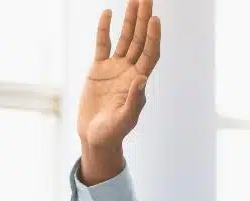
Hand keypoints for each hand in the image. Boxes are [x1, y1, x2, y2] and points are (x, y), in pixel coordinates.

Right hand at [77, 0, 160, 183]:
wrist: (95, 138)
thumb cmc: (112, 133)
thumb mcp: (124, 120)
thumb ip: (134, 101)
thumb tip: (142, 78)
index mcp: (138, 81)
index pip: (150, 53)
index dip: (153, 36)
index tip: (154, 18)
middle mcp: (129, 70)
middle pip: (139, 40)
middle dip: (143, 19)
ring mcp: (114, 68)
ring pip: (124, 38)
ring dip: (129, 20)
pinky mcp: (98, 70)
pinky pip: (102, 44)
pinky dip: (104, 29)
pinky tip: (108, 13)